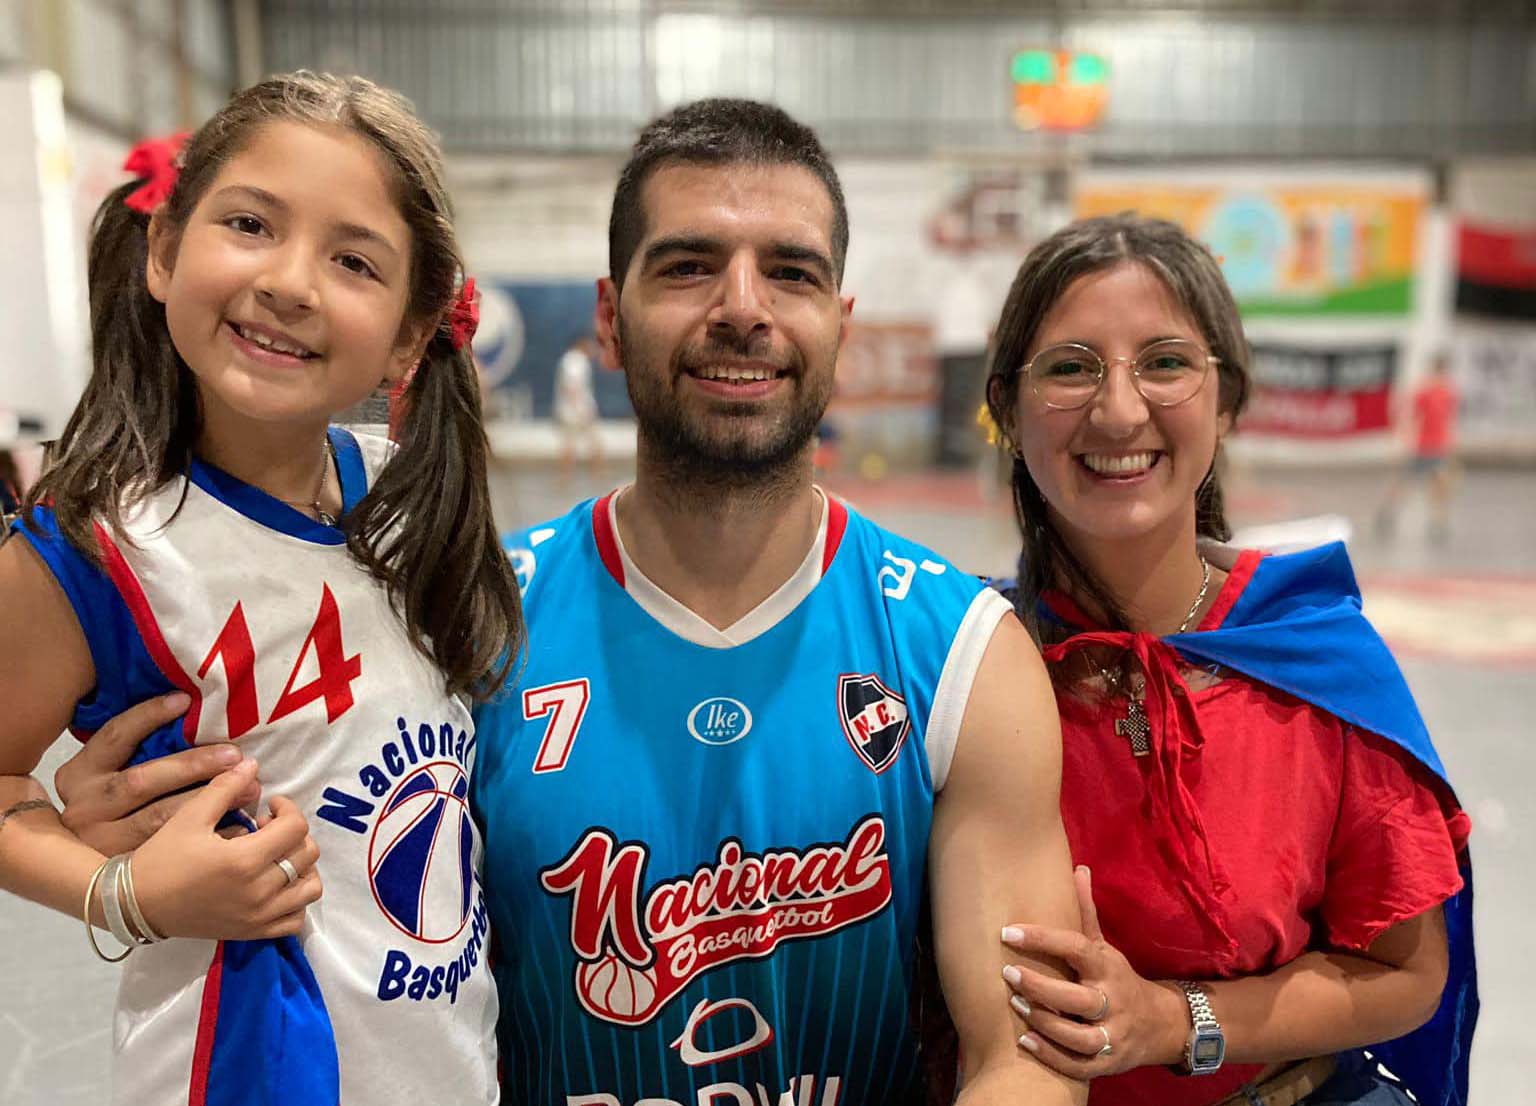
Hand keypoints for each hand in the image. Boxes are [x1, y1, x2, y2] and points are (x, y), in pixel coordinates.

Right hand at [56, 692, 260, 854]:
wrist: (91, 873)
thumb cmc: (113, 806)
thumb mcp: (110, 773)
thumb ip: (138, 749)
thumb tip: (190, 708)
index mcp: (77, 775)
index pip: (113, 736)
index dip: (147, 716)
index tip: (185, 701)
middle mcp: (84, 808)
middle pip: (142, 780)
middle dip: (192, 765)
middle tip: (235, 756)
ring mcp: (101, 842)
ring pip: (159, 818)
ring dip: (209, 801)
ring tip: (247, 788)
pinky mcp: (125, 869)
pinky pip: (175, 851)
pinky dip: (211, 837)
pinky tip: (241, 825)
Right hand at [127, 762, 321, 940]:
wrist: (136, 904)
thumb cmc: (162, 858)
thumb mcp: (190, 816)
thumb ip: (225, 787)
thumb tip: (253, 764)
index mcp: (244, 860)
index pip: (296, 828)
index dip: (288, 809)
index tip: (269, 807)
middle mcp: (258, 892)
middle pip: (307, 854)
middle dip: (293, 834)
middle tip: (266, 830)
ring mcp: (258, 916)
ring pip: (310, 888)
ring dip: (302, 867)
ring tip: (277, 856)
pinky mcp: (252, 932)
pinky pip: (295, 920)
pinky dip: (296, 901)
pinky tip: (277, 885)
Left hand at [1000, 866, 1183, 1077]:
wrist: (1161, 1026)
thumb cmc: (1119, 979)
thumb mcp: (1105, 946)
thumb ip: (1085, 912)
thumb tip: (1078, 867)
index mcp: (1108, 968)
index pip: (1076, 949)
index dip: (1043, 939)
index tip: (1008, 931)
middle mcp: (1114, 1002)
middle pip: (1079, 998)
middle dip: (1041, 987)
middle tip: (1007, 973)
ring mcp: (1114, 1035)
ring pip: (1080, 1036)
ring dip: (1045, 1023)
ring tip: (1015, 1006)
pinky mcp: (1109, 1062)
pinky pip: (1080, 1065)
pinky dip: (1053, 1056)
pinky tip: (1025, 1040)